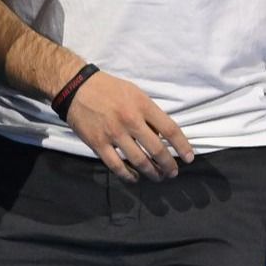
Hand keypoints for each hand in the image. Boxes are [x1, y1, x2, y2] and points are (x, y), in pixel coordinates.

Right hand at [63, 72, 193, 182]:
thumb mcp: (135, 93)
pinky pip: (116, 165)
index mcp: (142, 106)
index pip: (170, 129)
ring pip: (138, 160)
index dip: (182, 146)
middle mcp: (130, 120)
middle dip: (169, 164)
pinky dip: (128, 175)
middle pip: (156, 149)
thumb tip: (160, 137)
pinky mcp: (98, 143)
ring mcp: (113, 134)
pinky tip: (135, 178)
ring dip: (152, 172)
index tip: (189, 157)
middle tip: (173, 173)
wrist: (76, 88)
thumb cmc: (109, 88)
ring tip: (158, 177)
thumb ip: (148, 114)